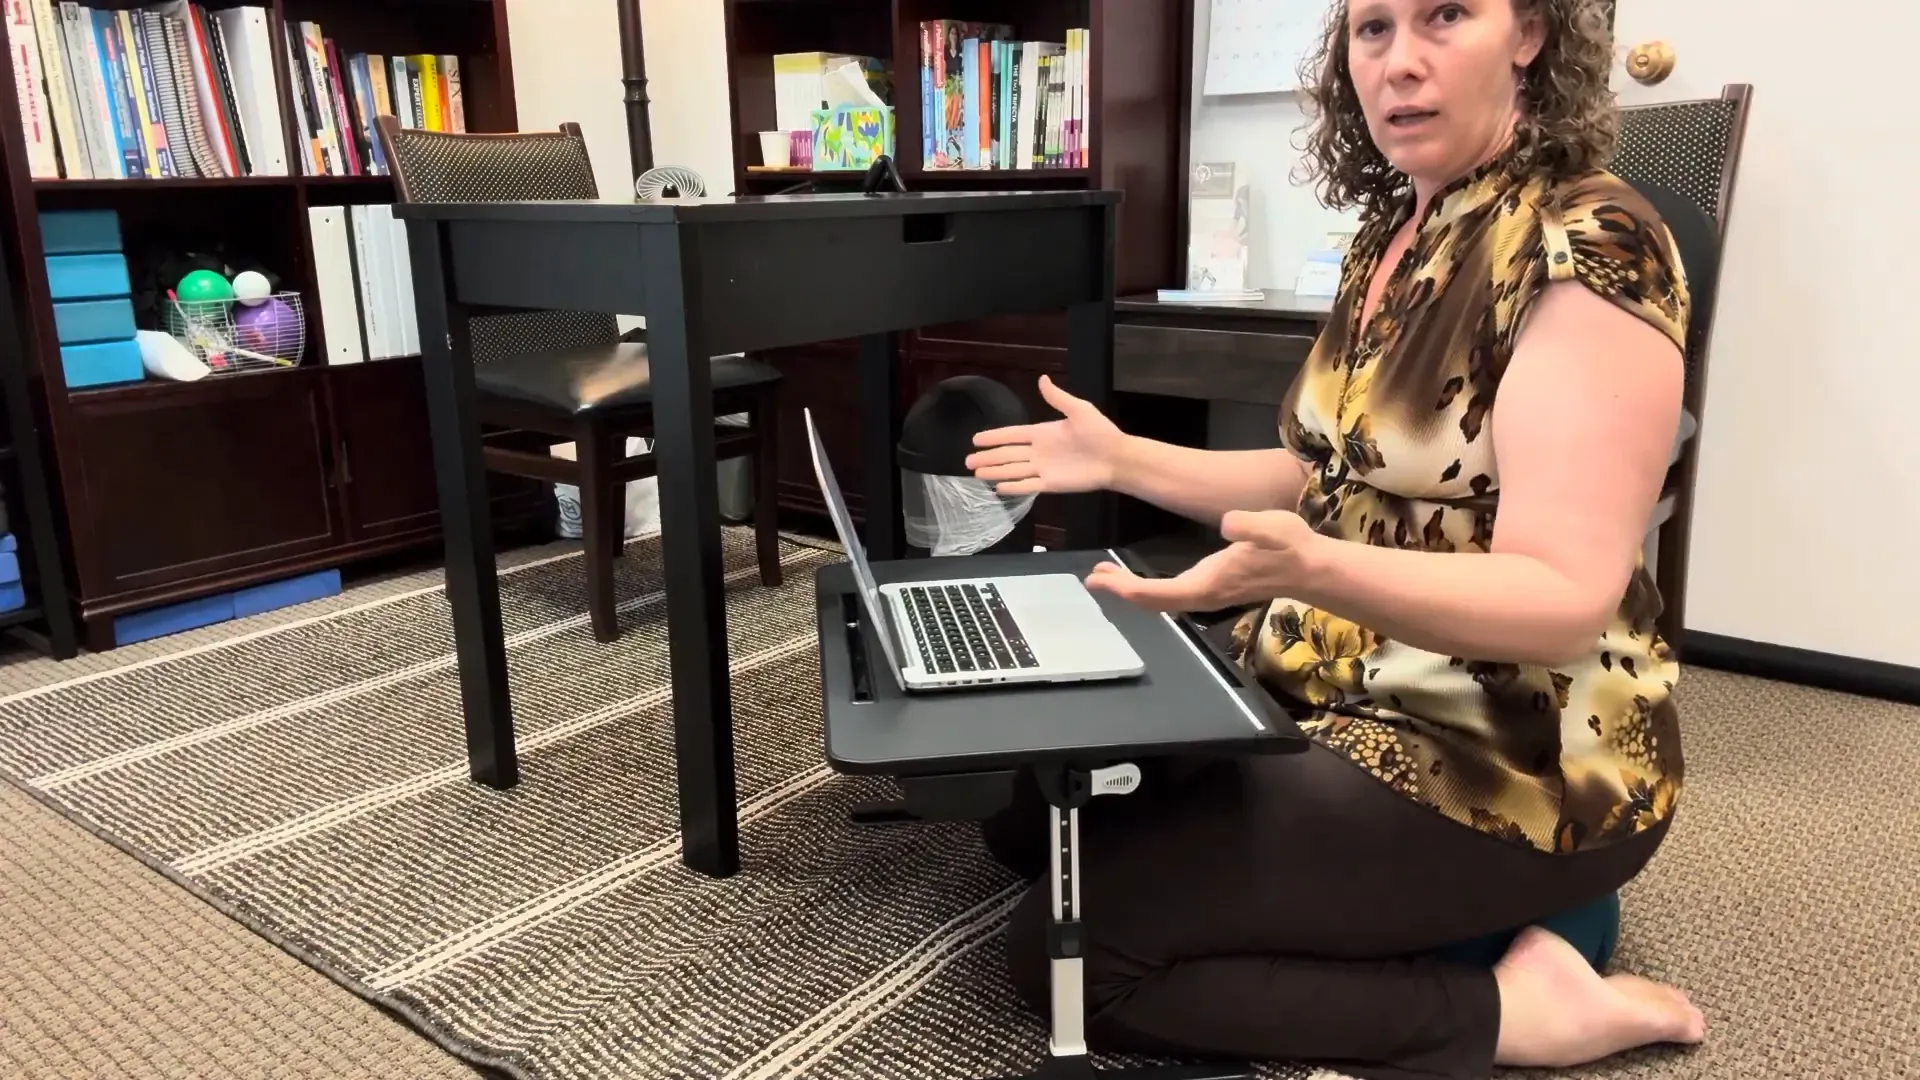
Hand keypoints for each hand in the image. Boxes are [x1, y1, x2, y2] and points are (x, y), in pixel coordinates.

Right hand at [963, 375, 1124, 495]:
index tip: (976, 438)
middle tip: (968, 461)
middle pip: (1007, 455)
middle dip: (988, 457)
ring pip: (1013, 470)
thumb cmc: (1100, 432)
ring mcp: (1043, 469)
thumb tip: (1042, 379)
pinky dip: (1013, 487)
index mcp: (1043, 433)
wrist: (1116, 457)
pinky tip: (998, 488)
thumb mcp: (1079, 409)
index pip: (1012, 435)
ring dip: (995, 472)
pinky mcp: (1051, 484)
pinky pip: (1027, 486)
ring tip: (977, 474)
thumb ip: (1058, 398)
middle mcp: (1039, 451)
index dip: (995, 437)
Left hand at [1086, 510, 1322, 611]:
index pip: (1160, 593)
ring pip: (1159, 601)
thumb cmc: (1290, 546)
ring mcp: (1205, 594)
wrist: (1309, 568)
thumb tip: (1229, 523)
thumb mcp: (1273, 527)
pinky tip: (1133, 577)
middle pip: (1152, 602)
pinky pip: (1168, 595)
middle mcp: (1203, 595)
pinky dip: (1145, 588)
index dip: (1127, 589)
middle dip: (1120, 592)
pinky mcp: (1209, 588)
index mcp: (1209, 583)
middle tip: (1092, 578)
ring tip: (1104, 575)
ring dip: (1130, 590)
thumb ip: (1250, 526)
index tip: (1102, 580)